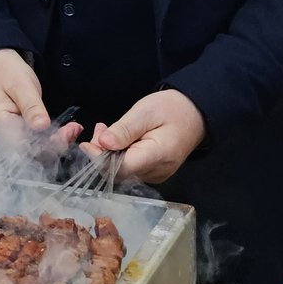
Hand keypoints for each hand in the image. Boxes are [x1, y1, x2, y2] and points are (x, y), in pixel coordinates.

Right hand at [0, 49, 80, 149]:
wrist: (0, 65)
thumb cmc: (8, 73)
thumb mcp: (21, 86)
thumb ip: (31, 107)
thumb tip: (41, 126)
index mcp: (0, 124)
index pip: (23, 146)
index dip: (45, 146)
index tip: (64, 134)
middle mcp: (5, 133)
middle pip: (31, 151)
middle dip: (55, 145)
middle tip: (73, 129)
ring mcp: (14, 133)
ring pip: (37, 148)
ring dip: (58, 142)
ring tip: (73, 128)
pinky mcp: (23, 130)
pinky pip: (39, 140)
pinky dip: (54, 137)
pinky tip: (67, 129)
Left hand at [88, 91, 206, 184]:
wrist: (195, 114)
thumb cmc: (172, 109)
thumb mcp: (145, 112)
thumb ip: (124, 130)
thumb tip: (103, 144)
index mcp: (157, 157)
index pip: (121, 169)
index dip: (100, 159)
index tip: (87, 144)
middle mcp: (157, 172)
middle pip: (118, 172)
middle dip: (101, 154)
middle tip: (99, 130)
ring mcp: (155, 174)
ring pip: (121, 171)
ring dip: (107, 153)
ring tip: (105, 129)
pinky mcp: (152, 171)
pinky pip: (129, 168)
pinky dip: (117, 154)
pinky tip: (115, 138)